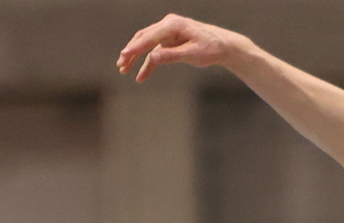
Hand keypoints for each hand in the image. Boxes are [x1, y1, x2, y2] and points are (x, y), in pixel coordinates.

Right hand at [117, 14, 243, 80]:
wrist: (223, 46)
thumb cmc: (211, 48)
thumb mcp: (192, 54)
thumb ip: (172, 56)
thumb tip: (152, 58)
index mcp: (173, 25)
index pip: (150, 36)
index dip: (135, 47)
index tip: (124, 56)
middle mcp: (168, 25)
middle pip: (144, 38)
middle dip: (131, 52)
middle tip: (120, 65)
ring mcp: (167, 33)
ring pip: (146, 44)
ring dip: (135, 57)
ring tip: (123, 69)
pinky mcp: (169, 42)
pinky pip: (154, 52)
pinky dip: (148, 63)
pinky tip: (141, 76)